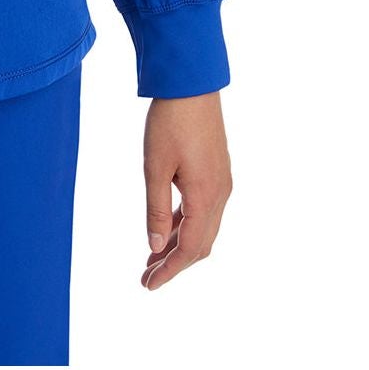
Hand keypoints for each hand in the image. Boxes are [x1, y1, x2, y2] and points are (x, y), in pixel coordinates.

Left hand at [141, 90, 232, 288]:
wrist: (192, 84)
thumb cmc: (169, 122)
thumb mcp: (155, 167)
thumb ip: (156, 210)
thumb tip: (155, 248)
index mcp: (206, 197)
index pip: (190, 249)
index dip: (170, 270)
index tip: (148, 285)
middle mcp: (220, 194)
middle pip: (200, 244)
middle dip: (174, 263)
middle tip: (147, 277)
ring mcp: (221, 182)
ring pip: (203, 227)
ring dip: (179, 244)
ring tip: (153, 257)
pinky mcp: (217, 170)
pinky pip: (204, 209)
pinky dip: (186, 224)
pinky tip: (168, 226)